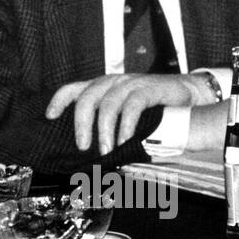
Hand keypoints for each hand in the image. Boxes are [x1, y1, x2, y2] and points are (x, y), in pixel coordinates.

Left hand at [46, 74, 209, 154]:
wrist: (190, 96)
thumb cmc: (155, 110)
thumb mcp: (127, 117)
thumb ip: (110, 128)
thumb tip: (93, 156)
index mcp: (103, 87)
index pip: (73, 89)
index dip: (58, 101)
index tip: (49, 117)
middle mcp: (113, 82)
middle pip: (87, 98)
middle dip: (81, 124)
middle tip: (83, 147)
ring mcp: (131, 83)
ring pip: (108, 103)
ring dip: (104, 130)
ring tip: (106, 150)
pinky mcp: (149, 87)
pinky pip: (132, 105)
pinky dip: (126, 125)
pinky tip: (126, 140)